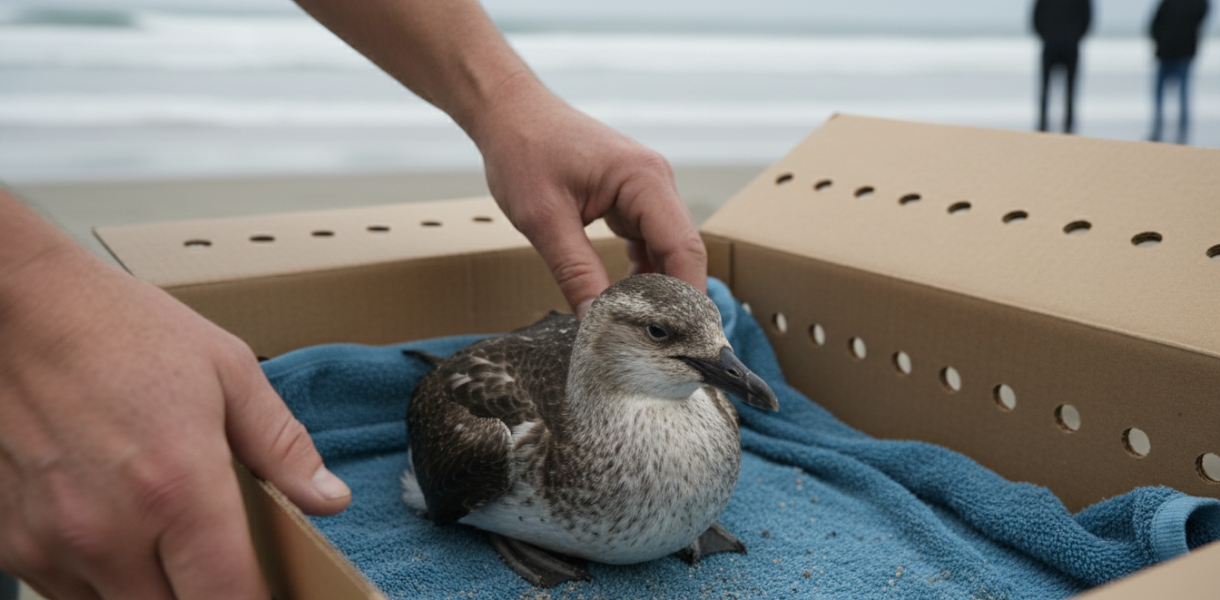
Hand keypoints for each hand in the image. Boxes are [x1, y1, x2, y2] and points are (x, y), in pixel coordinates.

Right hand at [0, 201, 349, 598]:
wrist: (19, 310)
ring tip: (173, 550)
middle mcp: (111, 530)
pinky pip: (69, 596)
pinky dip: (103, 584)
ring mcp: (55, 544)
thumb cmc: (121, 331)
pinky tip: (122, 538)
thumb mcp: (227, 370)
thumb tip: (328, 498)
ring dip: (155, 595)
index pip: (231, 597)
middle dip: (209, 597)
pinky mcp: (15, 544)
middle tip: (225, 567)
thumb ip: (282, 446)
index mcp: (178, 486)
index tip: (274, 591)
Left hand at [471, 76, 706, 318]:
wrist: (507, 111)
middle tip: (664, 349)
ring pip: (667, 251)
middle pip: (682, 252)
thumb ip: (574, 273)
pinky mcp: (630, 198)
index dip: (687, 299)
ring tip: (643, 333)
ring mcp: (646, 190)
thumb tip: (597, 324)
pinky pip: (648, 242)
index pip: (684, 249)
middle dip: (675, 300)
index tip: (683, 341)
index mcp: (645, 179)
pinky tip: (624, 300)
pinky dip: (641, 273)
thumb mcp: (543, 219)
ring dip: (657, 289)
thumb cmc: (522, 150)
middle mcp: (656, 181)